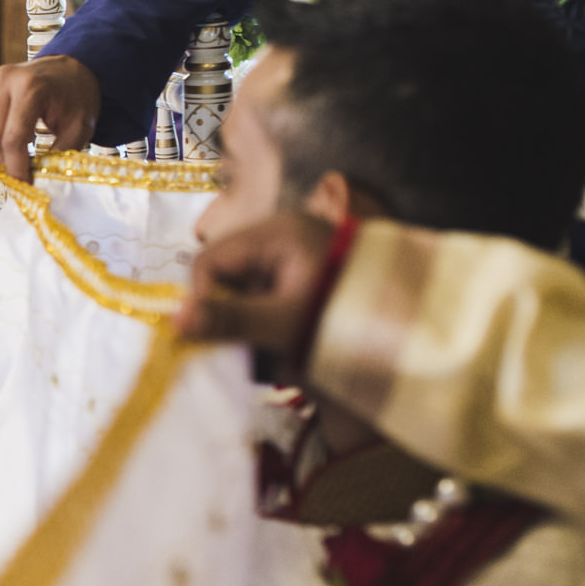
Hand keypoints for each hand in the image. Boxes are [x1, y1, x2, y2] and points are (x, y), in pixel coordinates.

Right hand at [0, 55, 100, 179]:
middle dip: (0, 167)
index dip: (16, 169)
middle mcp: (0, 81)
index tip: (25, 187)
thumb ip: (59, 156)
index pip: (12, 139)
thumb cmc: (74, 100)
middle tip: (14, 180)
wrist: (66, 71)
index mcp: (30, 88)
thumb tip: (38, 186)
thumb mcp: (79, 128)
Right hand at [178, 211, 337, 356]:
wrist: (409, 332)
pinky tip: (275, 349)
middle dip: (223, 315)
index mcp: (274, 234)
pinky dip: (260, 329)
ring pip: (238, 294)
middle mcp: (277, 240)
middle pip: (222, 278)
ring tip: (263, 352)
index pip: (209, 262)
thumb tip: (175, 321)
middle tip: (238, 348)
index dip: (201, 299)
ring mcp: (287, 262)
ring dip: (242, 326)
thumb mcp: (286, 321)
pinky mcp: (296, 283)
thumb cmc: (346, 315)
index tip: (208, 337)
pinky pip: (259, 303)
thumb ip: (232, 320)